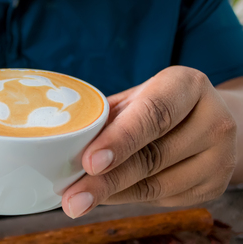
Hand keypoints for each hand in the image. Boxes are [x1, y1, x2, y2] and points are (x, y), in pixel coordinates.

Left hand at [62, 66, 236, 217]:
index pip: (154, 114)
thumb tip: (68, 142)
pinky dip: (128, 199)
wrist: (206, 121)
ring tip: (79, 200)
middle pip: (153, 156)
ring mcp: (220, 157)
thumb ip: (110, 116)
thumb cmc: (158, 105)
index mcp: (188, 86)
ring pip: (157, 185)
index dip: (121, 139)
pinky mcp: (215, 185)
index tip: (90, 162)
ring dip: (113, 194)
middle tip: (73, 197)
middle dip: (107, 180)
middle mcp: (213, 120)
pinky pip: (163, 199)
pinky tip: (107, 196)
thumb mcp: (137, 98)